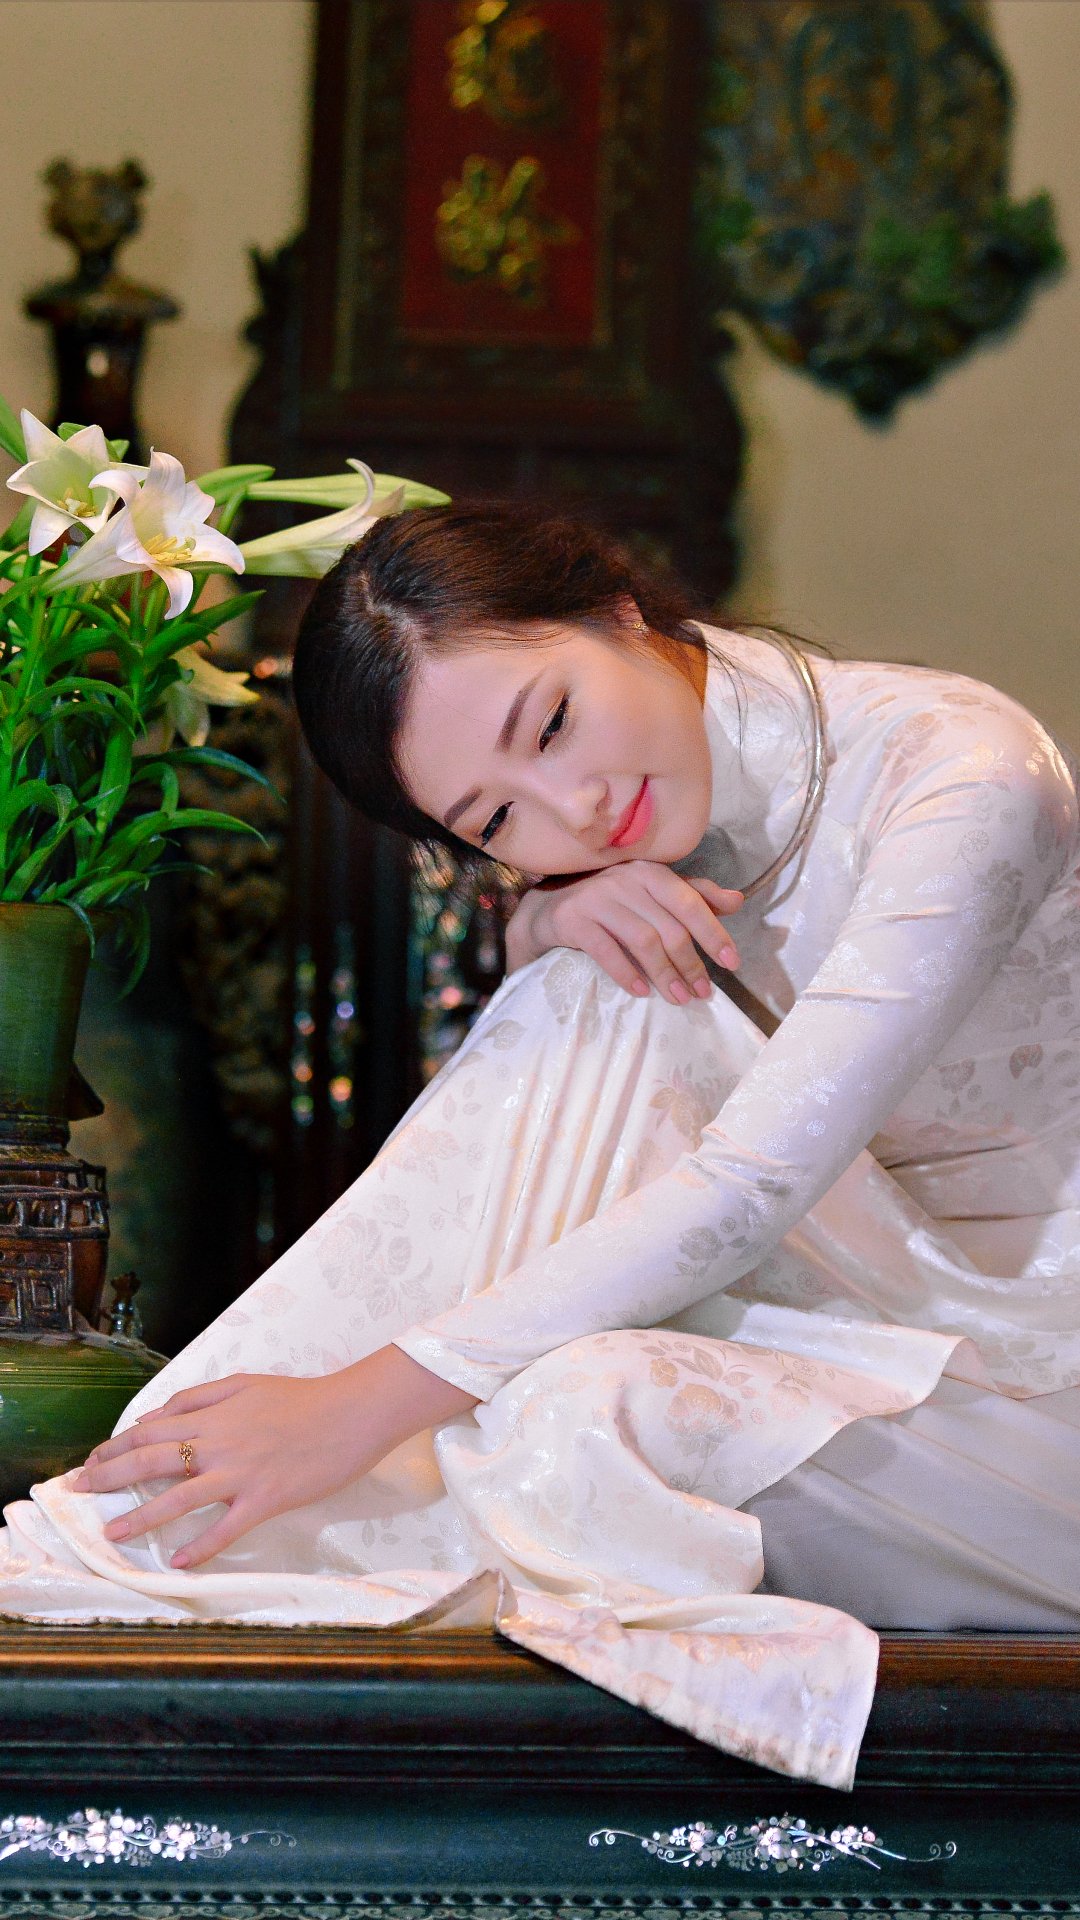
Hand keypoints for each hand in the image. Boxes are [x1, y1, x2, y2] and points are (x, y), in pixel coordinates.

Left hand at [72, 1345, 476, 1568]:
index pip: (150, 1430)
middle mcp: (220, 1443)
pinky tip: (178, 1564)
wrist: (352, 1412)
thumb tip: (153, 1419)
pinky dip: (200, 1547)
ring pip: (179, 1498)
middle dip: (108, 1477)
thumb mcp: (246, 1384)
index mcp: (215, 1414)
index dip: (116, 1447)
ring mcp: (241, 1473)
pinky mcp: (266, 1499)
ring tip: (112, 1534)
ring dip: (141, 1518)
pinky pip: (226, 1528)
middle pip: (152, 1460)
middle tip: (78, 1492)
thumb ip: (199, 1399)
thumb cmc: (302, 1398)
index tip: (92, 1462)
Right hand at [506, 861, 741, 1004]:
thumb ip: (693, 896)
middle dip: (690, 964)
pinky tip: (640, 992)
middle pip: (669, 927)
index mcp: (650, 873)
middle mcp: (625, 880)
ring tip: (678, 999)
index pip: (690, 902)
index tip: (732, 962)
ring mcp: (597, 898)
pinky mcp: (573, 919)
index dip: (713, 933)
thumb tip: (738, 901)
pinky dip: (626, 973)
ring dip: (664, 973)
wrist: (547, 911)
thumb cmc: (609, 906)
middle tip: (702, 993)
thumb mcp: (651, 896)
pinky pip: (606, 950)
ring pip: (642, 940)